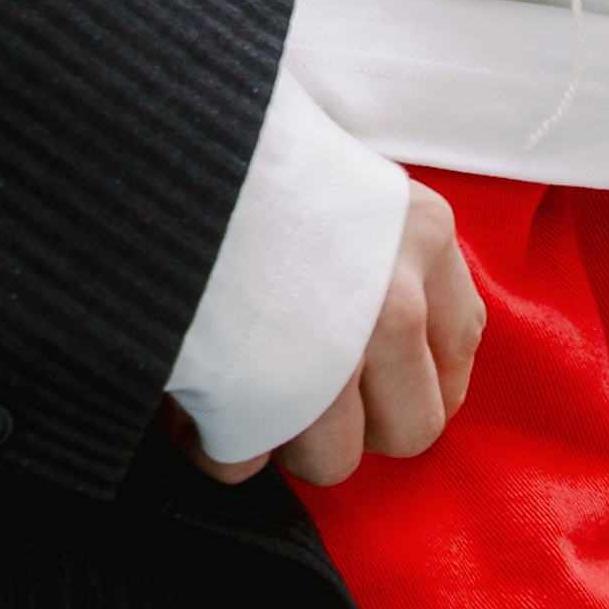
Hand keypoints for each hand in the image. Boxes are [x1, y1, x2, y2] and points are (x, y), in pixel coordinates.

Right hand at [184, 183, 484, 490]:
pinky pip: (244, 464)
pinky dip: (210, 442)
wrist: (148, 144)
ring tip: (231, 382)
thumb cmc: (235, 157)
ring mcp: (335, 355)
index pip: (459, 343)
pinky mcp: (265, 397)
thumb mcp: (331, 178)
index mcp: (422, 233)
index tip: (371, 382)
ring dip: (277, 438)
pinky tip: (188, 394)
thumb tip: (369, 341)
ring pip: (332, 461)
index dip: (414, 377)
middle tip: (297, 390)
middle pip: (412, 430)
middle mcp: (397, 298)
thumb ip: (368, 249)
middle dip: (353, 427)